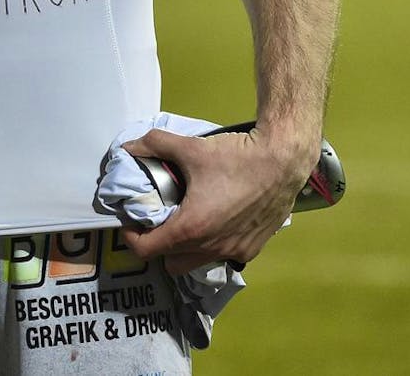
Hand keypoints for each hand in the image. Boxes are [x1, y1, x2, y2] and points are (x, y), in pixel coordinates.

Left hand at [119, 125, 313, 275]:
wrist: (282, 162)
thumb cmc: (235, 157)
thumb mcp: (191, 148)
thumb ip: (154, 145)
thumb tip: (128, 146)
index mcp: (191, 228)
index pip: (147, 251)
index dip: (132, 237)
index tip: (131, 222)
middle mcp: (210, 249)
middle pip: (170, 263)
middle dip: (159, 246)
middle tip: (159, 220)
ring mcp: (233, 253)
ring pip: (197, 263)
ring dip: (186, 249)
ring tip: (187, 219)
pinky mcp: (251, 250)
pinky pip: (221, 257)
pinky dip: (211, 246)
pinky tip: (215, 219)